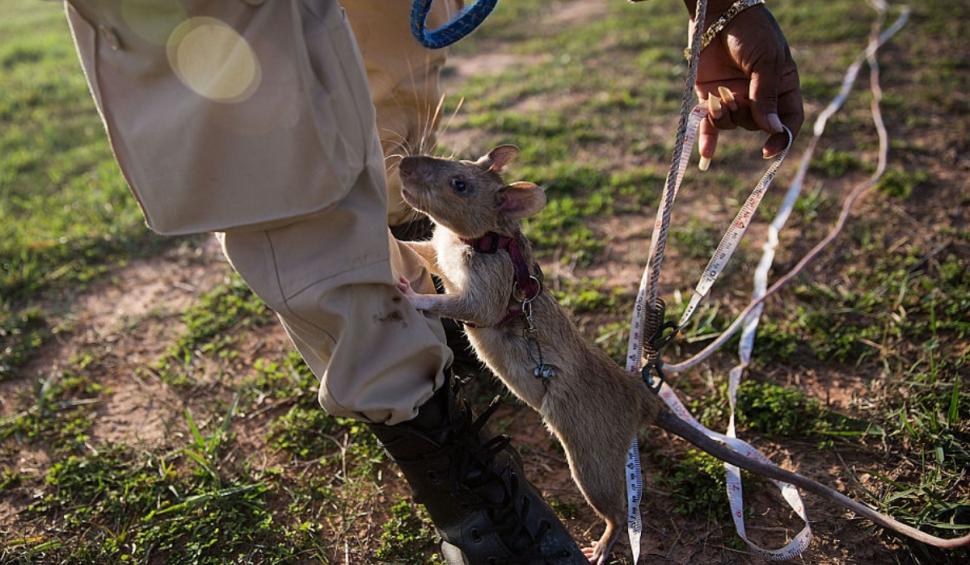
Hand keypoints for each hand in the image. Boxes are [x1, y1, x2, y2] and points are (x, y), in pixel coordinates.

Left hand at [692, 3, 803, 162]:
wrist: (719, 13)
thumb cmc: (751, 31)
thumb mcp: (765, 61)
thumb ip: (766, 95)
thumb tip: (771, 129)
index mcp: (781, 86)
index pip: (788, 119)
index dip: (781, 137)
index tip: (769, 149)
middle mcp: (758, 96)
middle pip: (756, 125)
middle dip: (745, 116)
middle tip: (735, 97)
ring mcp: (734, 97)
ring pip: (732, 124)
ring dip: (724, 115)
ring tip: (719, 95)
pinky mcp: (710, 96)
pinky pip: (710, 124)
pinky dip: (707, 140)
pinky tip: (705, 156)